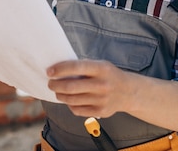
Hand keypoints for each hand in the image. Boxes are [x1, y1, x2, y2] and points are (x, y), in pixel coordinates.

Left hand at [47, 59, 177, 132]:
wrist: (129, 92)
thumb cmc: (108, 75)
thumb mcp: (100, 65)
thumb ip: (83, 67)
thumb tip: (58, 69)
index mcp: (101, 69)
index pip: (76, 67)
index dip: (60, 69)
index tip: (49, 71)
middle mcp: (102, 85)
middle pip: (71, 87)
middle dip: (56, 85)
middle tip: (50, 83)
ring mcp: (102, 100)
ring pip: (72, 99)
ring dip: (60, 95)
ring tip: (57, 91)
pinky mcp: (100, 112)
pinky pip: (77, 110)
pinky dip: (69, 105)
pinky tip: (68, 100)